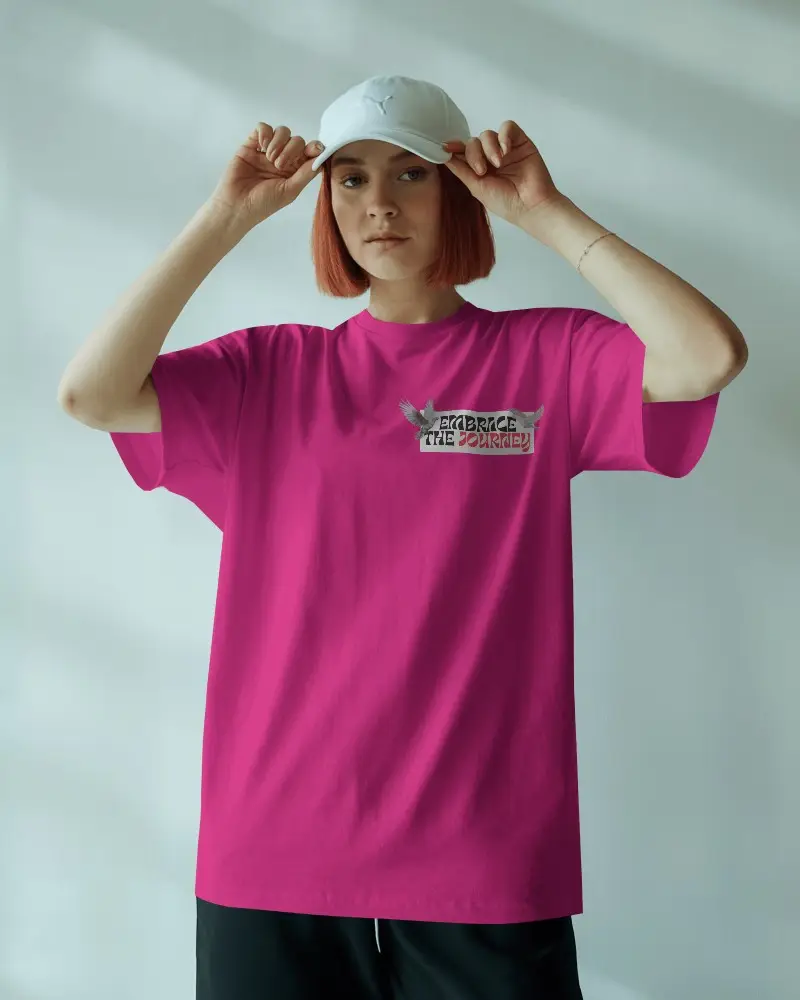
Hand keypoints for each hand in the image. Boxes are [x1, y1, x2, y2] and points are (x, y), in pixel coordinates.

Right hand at [208, 123, 324, 226]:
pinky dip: (265, 133)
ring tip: (270, 159)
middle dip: (291, 149)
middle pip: (296, 140)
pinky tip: (262, 146)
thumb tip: (321, 158)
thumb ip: (306, 174)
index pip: (309, 153)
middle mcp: (283, 159)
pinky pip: (263, 128)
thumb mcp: (290, 191)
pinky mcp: (251, 144)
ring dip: (278, 143)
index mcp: (294, 171)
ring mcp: (267, 151)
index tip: (315, 149)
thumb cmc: (264, 203)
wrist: (237, 205)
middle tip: (279, 165)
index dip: (314, 148)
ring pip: (282, 132)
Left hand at [442, 121, 561, 226]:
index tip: (445, 147)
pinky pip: (507, 127)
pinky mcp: (520, 141)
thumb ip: (461, 171)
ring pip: (488, 134)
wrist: (530, 205)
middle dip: (474, 154)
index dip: (455, 148)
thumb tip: (444, 156)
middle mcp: (491, 157)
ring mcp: (505, 148)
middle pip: (474, 141)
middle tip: (482, 170)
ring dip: (489, 147)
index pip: (464, 152)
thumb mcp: (477, 187)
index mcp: (479, 169)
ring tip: (498, 163)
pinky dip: (504, 136)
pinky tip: (506, 150)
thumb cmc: (505, 202)